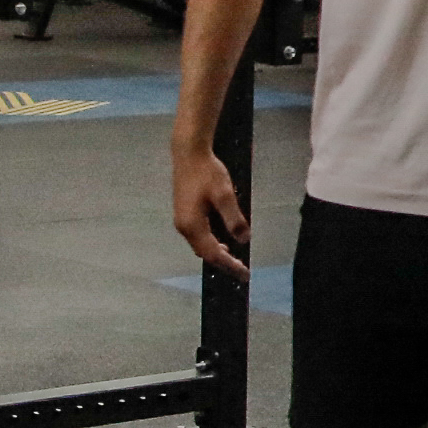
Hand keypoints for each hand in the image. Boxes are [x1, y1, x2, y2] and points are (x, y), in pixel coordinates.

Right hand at [171, 146, 250, 272]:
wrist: (188, 153)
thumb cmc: (207, 171)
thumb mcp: (225, 195)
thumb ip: (234, 219)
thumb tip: (244, 239)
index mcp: (192, 225)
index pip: (213, 253)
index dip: (230, 265)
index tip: (245, 274)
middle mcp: (183, 227)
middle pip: (205, 253)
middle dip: (223, 262)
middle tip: (242, 270)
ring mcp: (182, 220)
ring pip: (200, 245)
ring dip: (217, 253)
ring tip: (234, 260)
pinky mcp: (184, 213)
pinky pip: (198, 236)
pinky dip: (211, 243)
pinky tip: (222, 241)